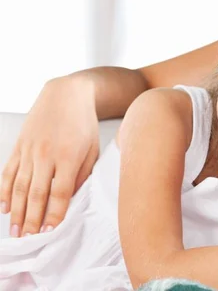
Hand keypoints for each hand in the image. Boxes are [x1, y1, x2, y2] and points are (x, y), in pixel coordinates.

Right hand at [0, 77, 98, 236]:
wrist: (65, 95)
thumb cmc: (84, 124)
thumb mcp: (92, 149)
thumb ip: (82, 175)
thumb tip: (70, 199)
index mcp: (68, 156)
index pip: (59, 192)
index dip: (54, 214)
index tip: (51, 232)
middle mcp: (45, 154)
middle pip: (36, 194)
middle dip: (32, 220)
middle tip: (29, 240)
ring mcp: (29, 150)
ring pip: (19, 187)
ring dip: (17, 212)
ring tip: (16, 232)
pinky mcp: (18, 146)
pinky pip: (8, 172)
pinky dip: (5, 192)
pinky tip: (5, 208)